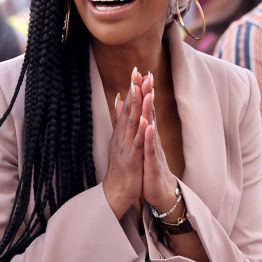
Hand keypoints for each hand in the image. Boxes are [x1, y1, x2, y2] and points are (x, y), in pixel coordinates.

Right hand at [102, 66, 147, 217]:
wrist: (116, 191)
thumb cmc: (121, 165)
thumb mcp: (120, 138)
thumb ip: (119, 118)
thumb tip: (118, 98)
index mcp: (122, 131)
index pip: (128, 105)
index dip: (133, 87)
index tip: (138, 70)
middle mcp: (123, 135)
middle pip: (129, 109)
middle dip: (135, 90)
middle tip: (139, 72)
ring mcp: (126, 146)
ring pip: (133, 123)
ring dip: (138, 106)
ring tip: (143, 90)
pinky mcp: (131, 159)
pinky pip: (137, 144)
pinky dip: (141, 132)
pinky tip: (146, 121)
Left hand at [140, 72, 179, 211]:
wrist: (161, 193)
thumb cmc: (152, 169)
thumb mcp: (145, 146)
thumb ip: (142, 128)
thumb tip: (139, 112)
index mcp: (149, 134)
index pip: (146, 109)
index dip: (143, 91)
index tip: (139, 72)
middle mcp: (153, 138)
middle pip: (151, 112)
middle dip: (148, 94)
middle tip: (147, 74)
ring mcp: (154, 149)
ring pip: (152, 127)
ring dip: (150, 110)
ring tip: (148, 93)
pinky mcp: (153, 163)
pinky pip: (150, 148)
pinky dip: (149, 136)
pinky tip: (149, 125)